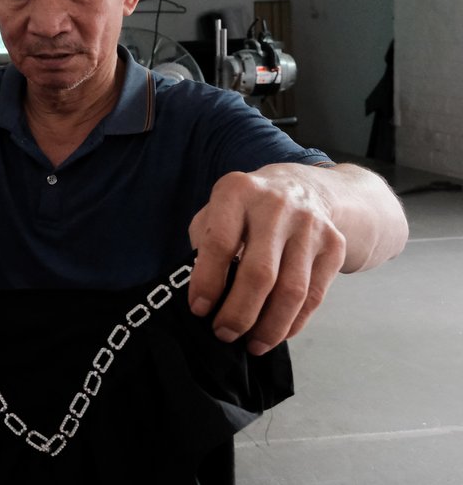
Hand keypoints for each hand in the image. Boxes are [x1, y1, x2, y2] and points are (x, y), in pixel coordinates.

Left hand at [187, 165, 346, 355]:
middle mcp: (276, 205)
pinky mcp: (334, 245)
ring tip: (252, 344)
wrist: (303, 188)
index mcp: (237, 191)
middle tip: (224, 334)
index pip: (219, 243)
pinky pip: (314, 295)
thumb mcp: (215, 212)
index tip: (199, 310)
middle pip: (260, 273)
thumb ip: (204, 247)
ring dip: (270, 327)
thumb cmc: (244, 210)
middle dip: (239, 313)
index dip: (207, 282)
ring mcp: (310, 225)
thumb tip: (205, 300)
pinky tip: (276, 334)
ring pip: (292, 291)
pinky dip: (294, 322)